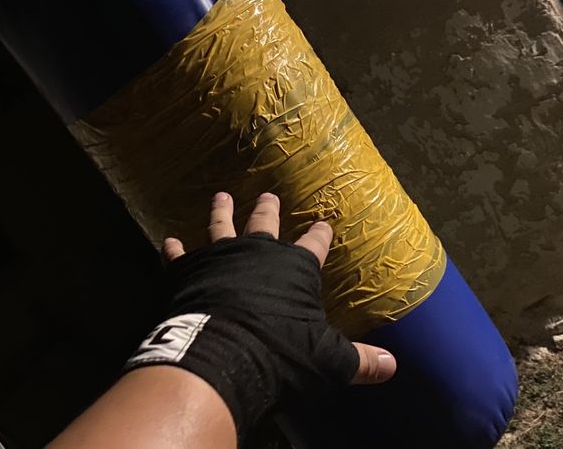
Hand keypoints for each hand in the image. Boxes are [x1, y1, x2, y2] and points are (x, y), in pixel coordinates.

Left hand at [161, 192, 396, 384]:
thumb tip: (393, 366)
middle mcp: (257, 254)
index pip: (314, 246)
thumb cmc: (281, 353)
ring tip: (220, 197)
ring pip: (221, 227)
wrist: (222, 352)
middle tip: (270, 196)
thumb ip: (359, 360)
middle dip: (269, 210)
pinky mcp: (187, 271)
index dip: (320, 236)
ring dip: (221, 212)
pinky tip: (169, 241)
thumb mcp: (328, 360)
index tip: (323, 224)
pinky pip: (179, 256)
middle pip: (265, 224)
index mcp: (294, 268)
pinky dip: (174, 250)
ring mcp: (219, 258)